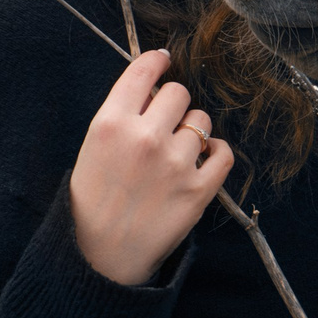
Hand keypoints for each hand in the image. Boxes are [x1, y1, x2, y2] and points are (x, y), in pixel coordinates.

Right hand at [69, 48, 234, 285]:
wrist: (101, 256)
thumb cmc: (94, 200)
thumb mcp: (92, 148)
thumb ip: (122, 115)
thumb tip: (154, 90)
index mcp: (111, 124)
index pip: (143, 72)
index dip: (156, 62)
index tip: (164, 61)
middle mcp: (145, 138)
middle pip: (179, 93)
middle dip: (173, 104)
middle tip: (164, 124)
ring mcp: (176, 164)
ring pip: (202, 121)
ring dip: (193, 132)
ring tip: (176, 153)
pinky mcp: (199, 189)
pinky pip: (224, 153)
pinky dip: (218, 153)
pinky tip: (204, 159)